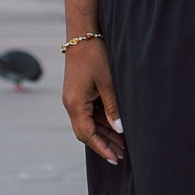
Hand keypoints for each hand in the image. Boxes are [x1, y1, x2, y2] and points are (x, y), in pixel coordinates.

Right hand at [62, 38, 124, 165]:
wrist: (82, 36)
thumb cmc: (96, 57)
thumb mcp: (108, 83)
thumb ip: (114, 107)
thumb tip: (120, 130)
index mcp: (75, 105)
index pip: (87, 135)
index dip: (101, 148)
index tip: (115, 159)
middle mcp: (72, 105)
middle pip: (87, 132)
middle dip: (104, 144)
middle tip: (122, 156)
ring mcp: (75, 99)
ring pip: (90, 123)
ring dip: (105, 133)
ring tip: (123, 144)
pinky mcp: (80, 94)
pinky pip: (91, 113)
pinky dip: (103, 121)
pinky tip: (116, 126)